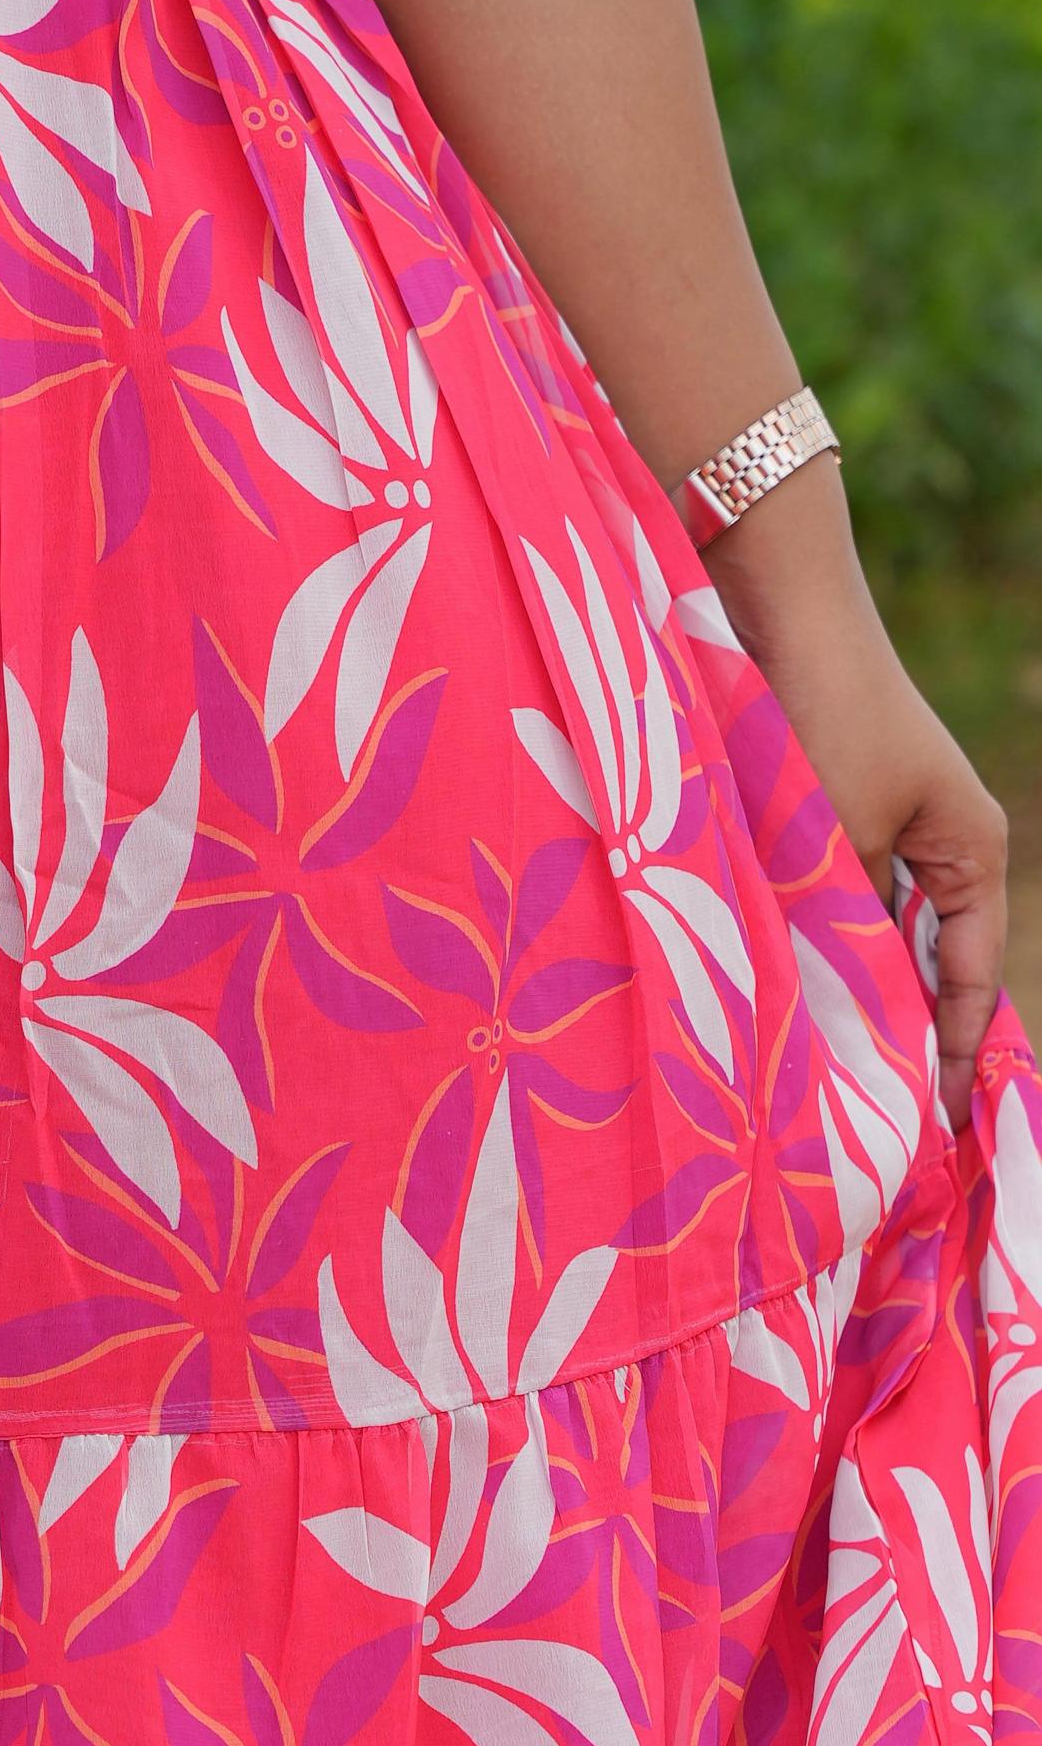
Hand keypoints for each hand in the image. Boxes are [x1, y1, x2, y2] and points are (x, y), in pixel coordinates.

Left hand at [708, 485, 1011, 1134]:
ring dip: (850, 1004)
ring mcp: (884, 836)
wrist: (774, 613)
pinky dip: (814, 958)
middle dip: (901, 1043)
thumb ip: (842, 927)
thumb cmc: (820, 720)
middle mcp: (937, 849)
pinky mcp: (829, 825)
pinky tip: (783, 1010)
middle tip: (875, 1131)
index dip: (951, 1055)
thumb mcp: (836, 841)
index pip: (972, 979)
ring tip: (825, 1091)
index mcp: (971, 853)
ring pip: (873, 945)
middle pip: (929, 969)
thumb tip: (842, 1020)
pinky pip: (831, 914)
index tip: (934, 1127)